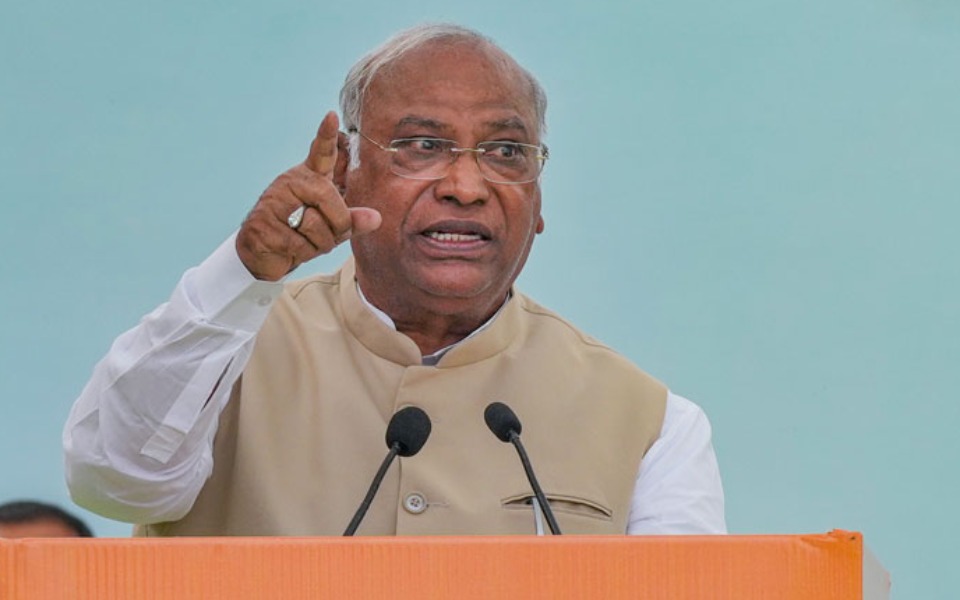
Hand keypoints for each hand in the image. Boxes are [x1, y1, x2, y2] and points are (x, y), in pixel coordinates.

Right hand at [236, 111, 381, 280]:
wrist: (262, 254)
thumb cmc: (302, 235)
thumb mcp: (333, 227)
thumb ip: (352, 220)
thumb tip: (375, 218)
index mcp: (309, 178)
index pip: (321, 153)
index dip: (326, 135)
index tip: (331, 116)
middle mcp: (290, 182)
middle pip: (330, 200)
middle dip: (337, 226)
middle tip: (325, 235)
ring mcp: (273, 202)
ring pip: (316, 225)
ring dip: (318, 244)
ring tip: (303, 241)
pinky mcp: (262, 224)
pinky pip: (299, 244)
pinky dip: (300, 254)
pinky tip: (288, 248)